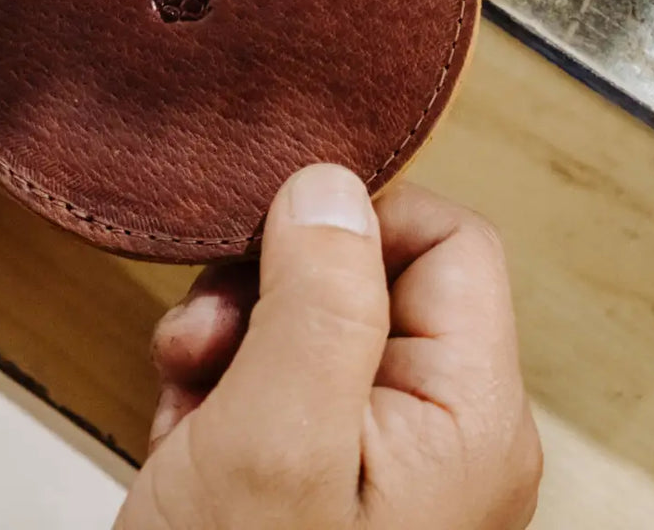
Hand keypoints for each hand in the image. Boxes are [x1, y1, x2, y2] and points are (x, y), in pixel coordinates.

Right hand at [120, 165, 541, 529]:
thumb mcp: (272, 435)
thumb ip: (318, 298)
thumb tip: (332, 183)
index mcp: (469, 415)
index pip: (449, 240)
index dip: (356, 225)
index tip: (270, 249)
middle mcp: (442, 430)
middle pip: (372, 277)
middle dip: (272, 289)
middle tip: (206, 334)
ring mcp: (383, 455)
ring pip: (314, 323)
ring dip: (234, 336)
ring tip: (184, 385)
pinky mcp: (329, 471)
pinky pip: (282, 378)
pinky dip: (224, 385)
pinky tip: (186, 430)